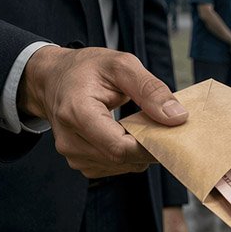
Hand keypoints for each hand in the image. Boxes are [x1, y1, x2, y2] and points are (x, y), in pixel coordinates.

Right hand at [19, 46, 187, 177]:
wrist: (53, 78)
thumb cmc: (86, 68)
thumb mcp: (121, 65)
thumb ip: (150, 89)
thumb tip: (177, 117)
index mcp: (76, 113)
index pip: (119, 147)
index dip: (151, 146)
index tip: (175, 134)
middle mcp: (70, 140)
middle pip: (123, 159)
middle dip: (152, 147)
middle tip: (168, 126)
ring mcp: (73, 155)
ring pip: (123, 165)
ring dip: (142, 150)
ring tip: (145, 124)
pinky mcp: (81, 162)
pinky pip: (117, 166)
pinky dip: (131, 154)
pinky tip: (131, 133)